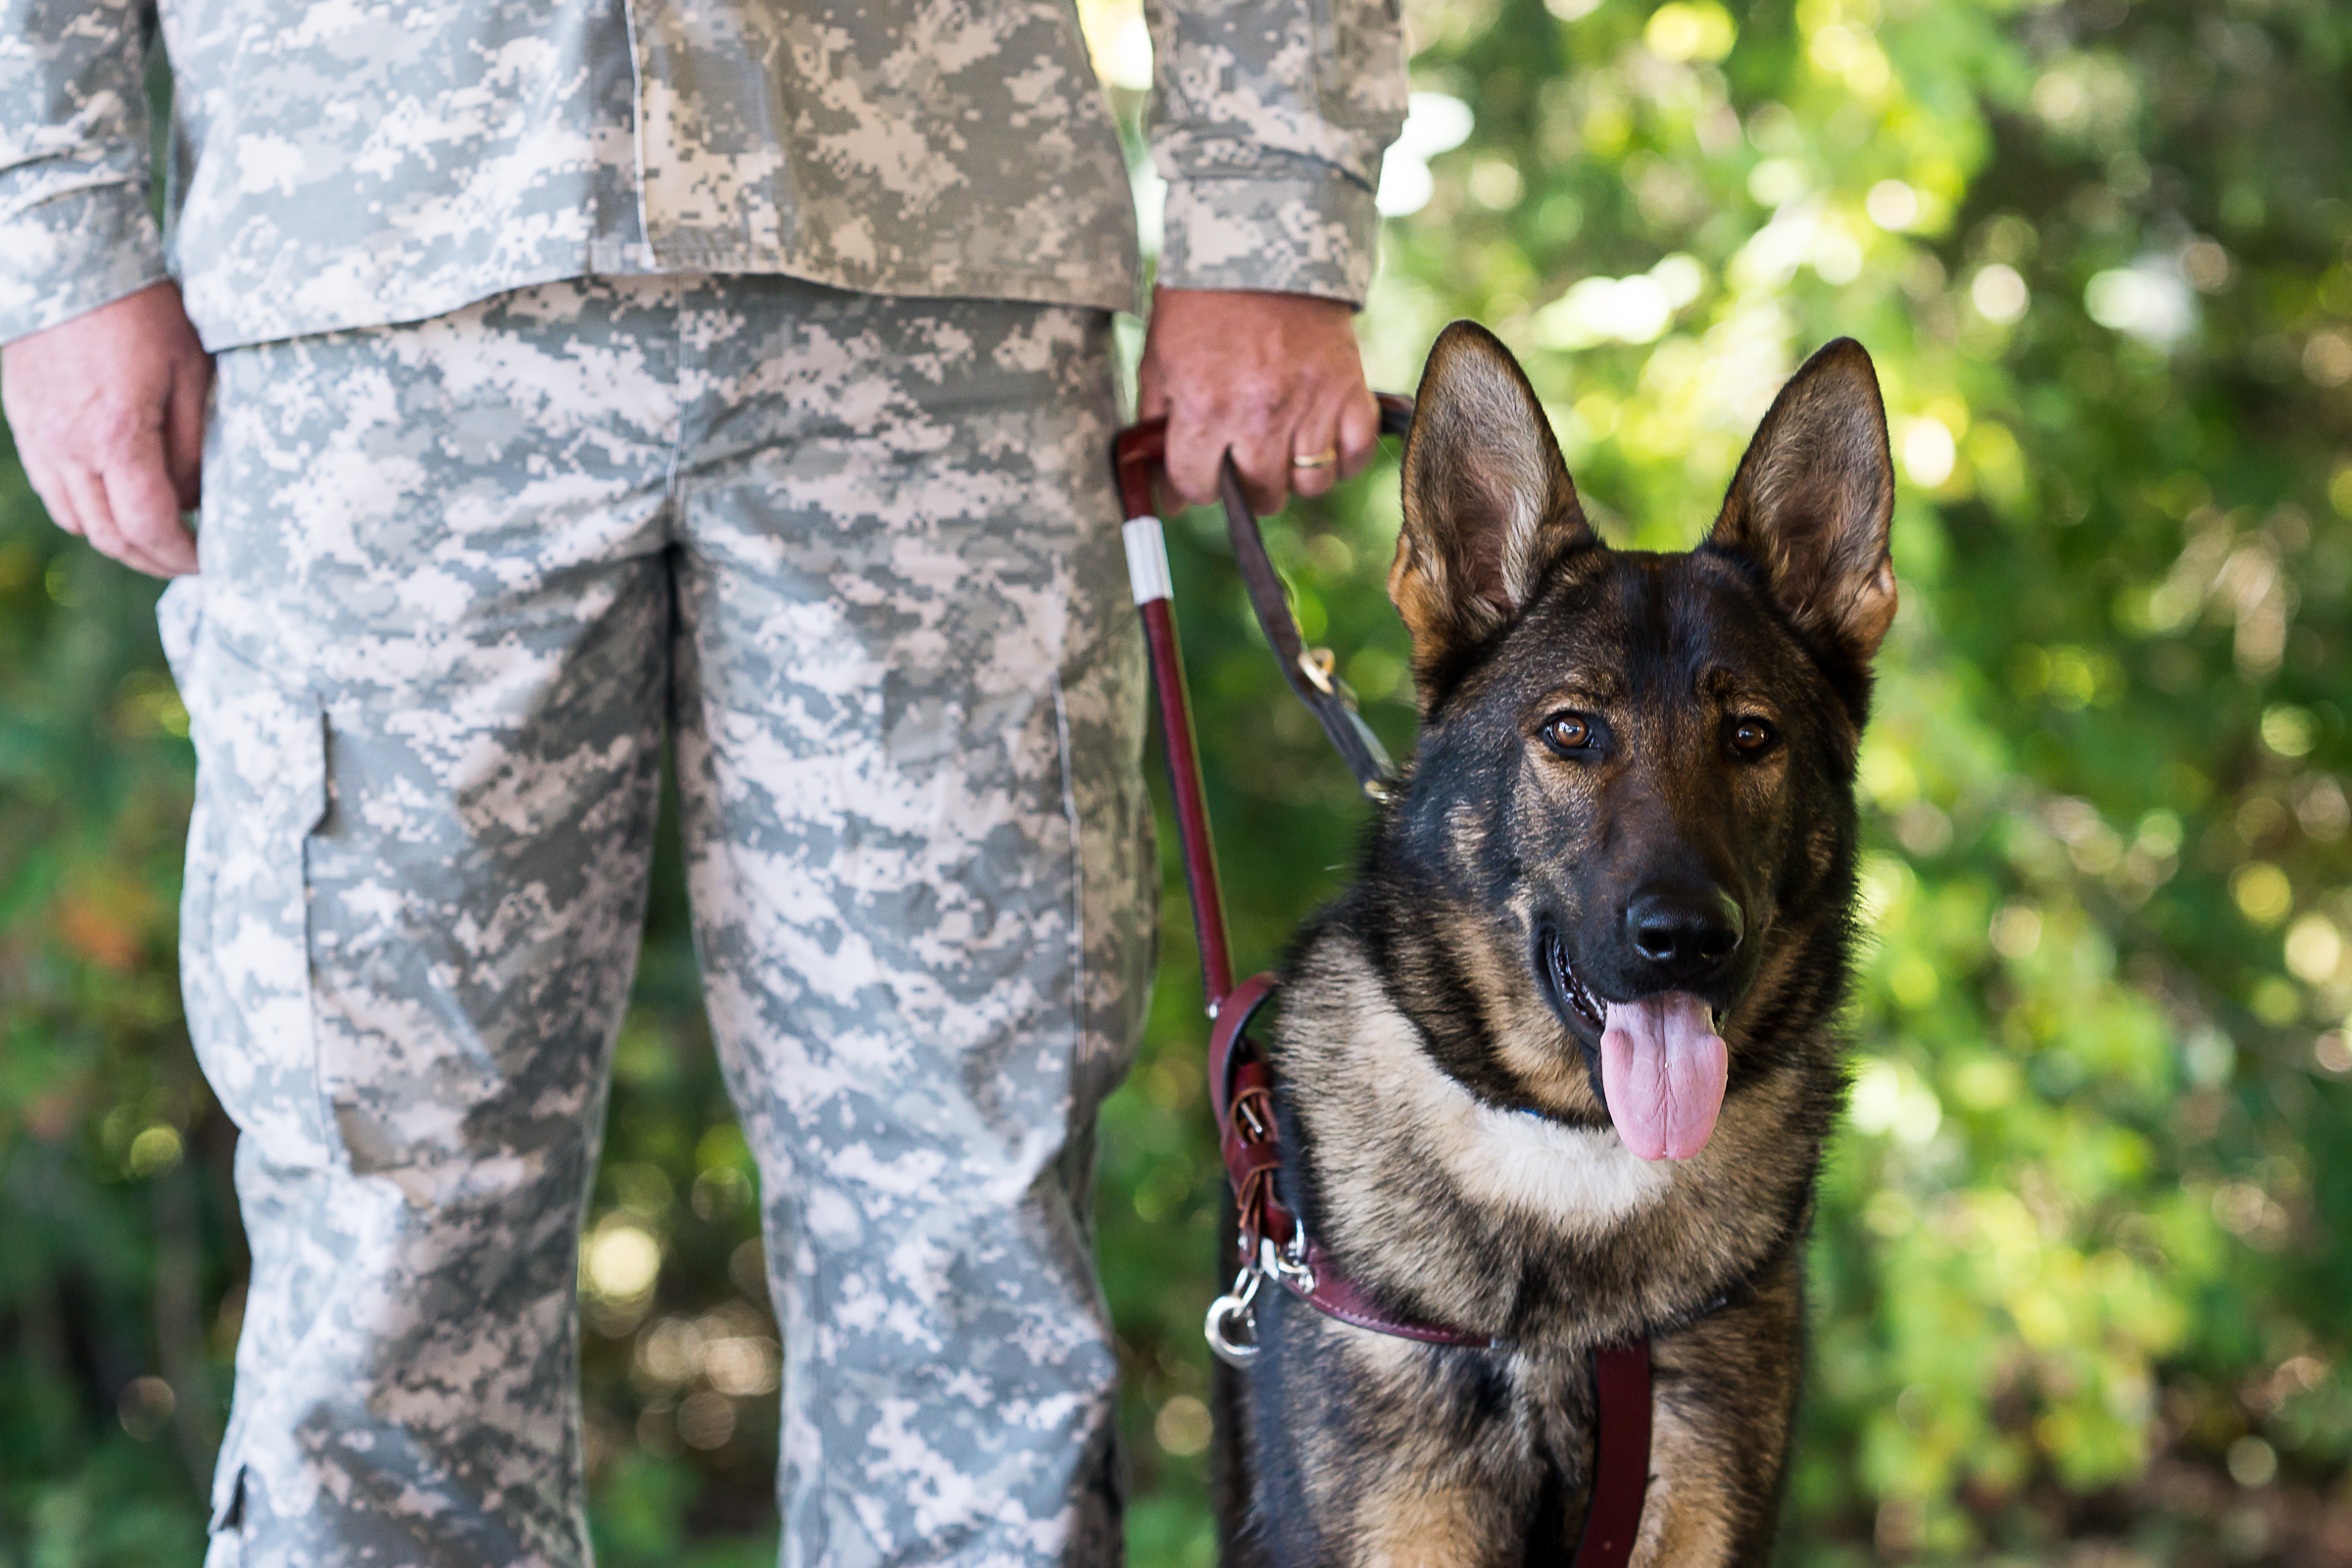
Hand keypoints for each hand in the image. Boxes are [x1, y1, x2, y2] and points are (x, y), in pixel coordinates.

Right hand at [2, 281, 211, 577]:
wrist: (64, 260)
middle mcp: (70, 449)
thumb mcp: (192, 372)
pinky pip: (53, 490)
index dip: (181, 555)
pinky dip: (86, 510)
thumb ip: (195, 445)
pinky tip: (117, 499)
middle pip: (109, 536)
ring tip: (156, 535)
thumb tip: (195, 498)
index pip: (149, 527)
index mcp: (118, 438)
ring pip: (76, 520)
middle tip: (187, 560)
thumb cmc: (139, 310)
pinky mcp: (26, 425)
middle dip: (152, 559)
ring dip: (117, 539)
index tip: (208, 561)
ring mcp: (41, 439)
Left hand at [1136, 286, 1379, 517]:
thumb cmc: (1202, 301)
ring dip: (1294, 477)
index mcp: (1205, 407)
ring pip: (1309, 484)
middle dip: (1245, 486)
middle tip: (1243, 461)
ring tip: (1282, 453)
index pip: (1198, 486)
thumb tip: (1164, 492)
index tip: (1199, 472)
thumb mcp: (1160, 360)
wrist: (1261, 243)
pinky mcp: (1349, 389)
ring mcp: (1309, 404)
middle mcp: (1258, 414)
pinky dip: (1342, 460)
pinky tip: (1322, 444)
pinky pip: (1354, 455)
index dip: (1194, 484)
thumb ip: (1157, 427)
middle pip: (1259, 493)